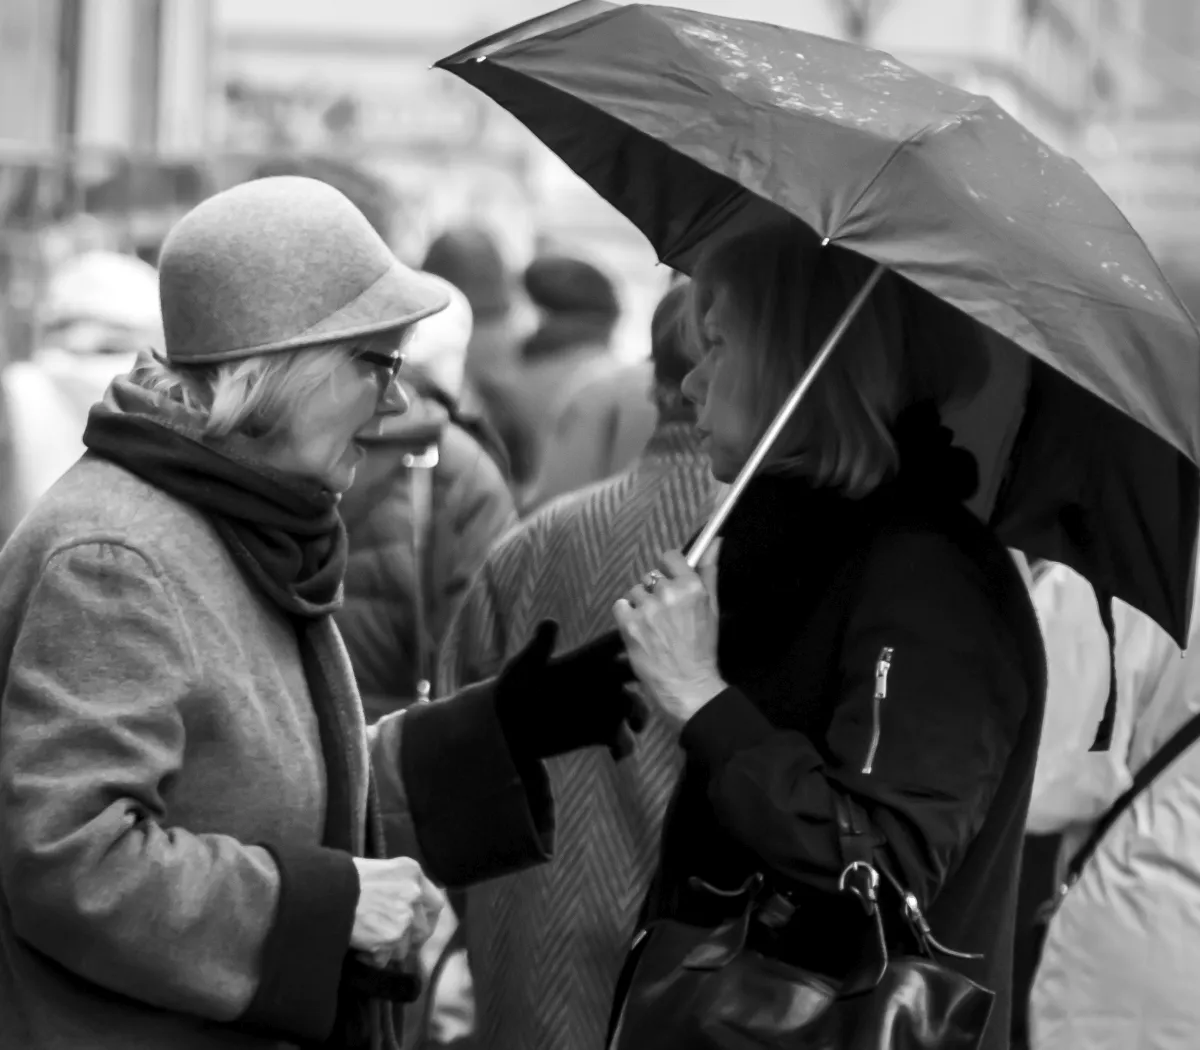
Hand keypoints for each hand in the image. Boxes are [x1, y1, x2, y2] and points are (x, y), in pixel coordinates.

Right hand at [350, 857, 444, 968]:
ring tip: (367, 940)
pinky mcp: (391, 937)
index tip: (417, 928)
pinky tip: (359, 947)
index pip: (435, 903)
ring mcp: (405, 916)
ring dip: (387, 950)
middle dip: (408, 941)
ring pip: (404, 948)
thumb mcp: (379, 872)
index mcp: (412, 872)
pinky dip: (372, 958)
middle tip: (391, 943)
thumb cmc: (344, 879)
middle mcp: (414, 893)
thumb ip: (399, 887)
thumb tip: (409, 909)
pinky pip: (385, 959)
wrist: (326, 890)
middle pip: (423, 930)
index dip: (426, 920)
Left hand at [494, 620, 645, 760]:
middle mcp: (602, 680)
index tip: (648, 643)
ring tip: (634, 726)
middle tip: (652, 687)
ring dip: (640, 715)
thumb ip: (541, 646)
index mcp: (588, 658)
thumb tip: (549, 622)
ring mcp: (603, 706)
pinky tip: (616, 753)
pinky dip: (624, 746)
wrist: (506, 726)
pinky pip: (622, 739)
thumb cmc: (512, 687)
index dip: (636, 639)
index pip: (618, 642)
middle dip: (649, 680)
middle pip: (638, 674)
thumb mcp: (525, 665)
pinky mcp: (599, 732)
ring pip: (635, 707)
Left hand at [612, 543, 727, 727]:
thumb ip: (709, 571)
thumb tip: (715, 541)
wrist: (687, 685)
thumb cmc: (702, 648)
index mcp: (692, 587)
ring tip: (653, 628)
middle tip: (665, 616)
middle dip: (655, 593)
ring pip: (635, 592)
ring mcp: (648, 609)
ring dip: (641, 606)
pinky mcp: (629, 624)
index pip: (669, 557)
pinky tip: (640, 631)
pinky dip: (626, 616)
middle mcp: (669, 594)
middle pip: (651, 577)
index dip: (668, 570)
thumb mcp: (712, 607)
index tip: (670, 582)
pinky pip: (620, 606)